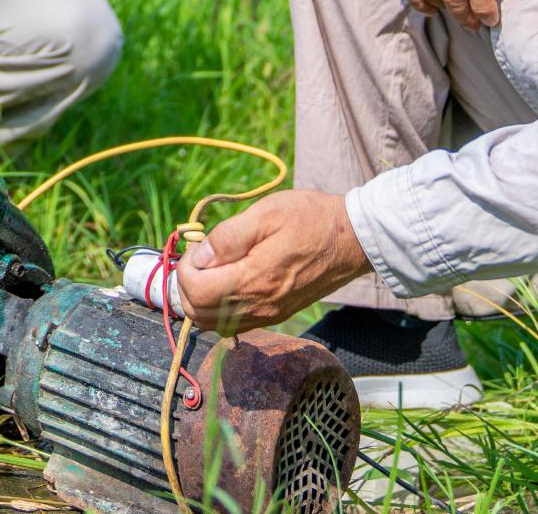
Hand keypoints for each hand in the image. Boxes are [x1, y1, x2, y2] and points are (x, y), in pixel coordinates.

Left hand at [175, 191, 371, 332]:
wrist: (352, 239)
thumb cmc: (310, 219)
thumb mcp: (266, 214)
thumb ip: (227, 237)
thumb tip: (198, 256)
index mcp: (255, 280)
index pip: (196, 292)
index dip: (185, 269)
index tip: (198, 247)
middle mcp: (260, 306)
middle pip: (199, 314)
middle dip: (188, 285)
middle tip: (201, 257)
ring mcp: (269, 315)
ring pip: (213, 324)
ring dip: (200, 299)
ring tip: (211, 268)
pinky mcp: (276, 315)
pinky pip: (233, 324)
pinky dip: (218, 308)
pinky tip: (226, 282)